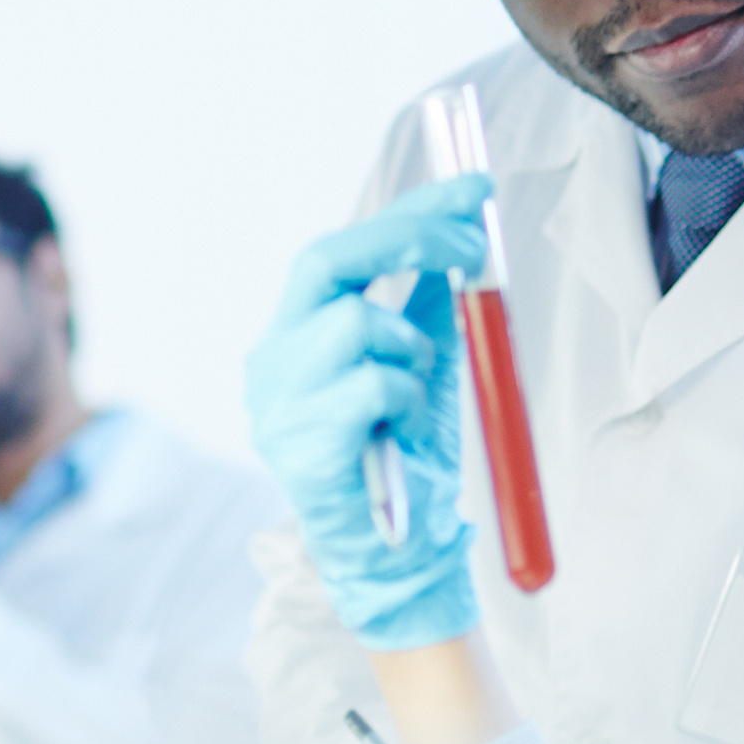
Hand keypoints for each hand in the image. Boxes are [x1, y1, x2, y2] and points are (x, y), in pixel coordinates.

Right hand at [244, 176, 493, 650]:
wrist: (399, 558)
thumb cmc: (408, 460)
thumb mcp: (423, 365)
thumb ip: (429, 303)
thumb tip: (464, 227)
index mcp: (295, 337)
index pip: (340, 252)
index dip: (407, 212)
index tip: (472, 186)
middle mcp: (271, 362)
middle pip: (324, 261)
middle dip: (406, 238)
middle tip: (472, 243)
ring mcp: (275, 404)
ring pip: (357, 324)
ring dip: (413, 351)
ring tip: (415, 400)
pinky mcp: (298, 446)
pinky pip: (373, 385)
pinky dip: (407, 400)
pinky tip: (401, 434)